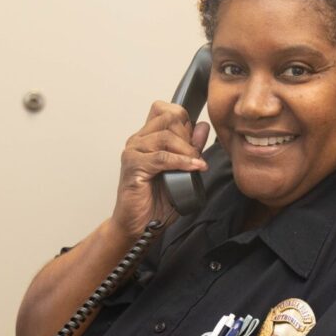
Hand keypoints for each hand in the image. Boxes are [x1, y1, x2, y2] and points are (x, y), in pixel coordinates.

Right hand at [112, 102, 209, 239]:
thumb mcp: (182, 171)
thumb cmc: (156, 202)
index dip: (184, 120)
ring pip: (166, 136)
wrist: (140, 226)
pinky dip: (181, 162)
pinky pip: (161, 157)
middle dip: (187, 135)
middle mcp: (138, 140)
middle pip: (168, 118)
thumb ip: (191, 149)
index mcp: (147, 137)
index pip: (165, 110)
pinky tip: (193, 168)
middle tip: (195, 155)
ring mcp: (134, 151)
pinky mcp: (133, 166)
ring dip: (186, 150)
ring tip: (195, 164)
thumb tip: (202, 127)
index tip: (194, 139)